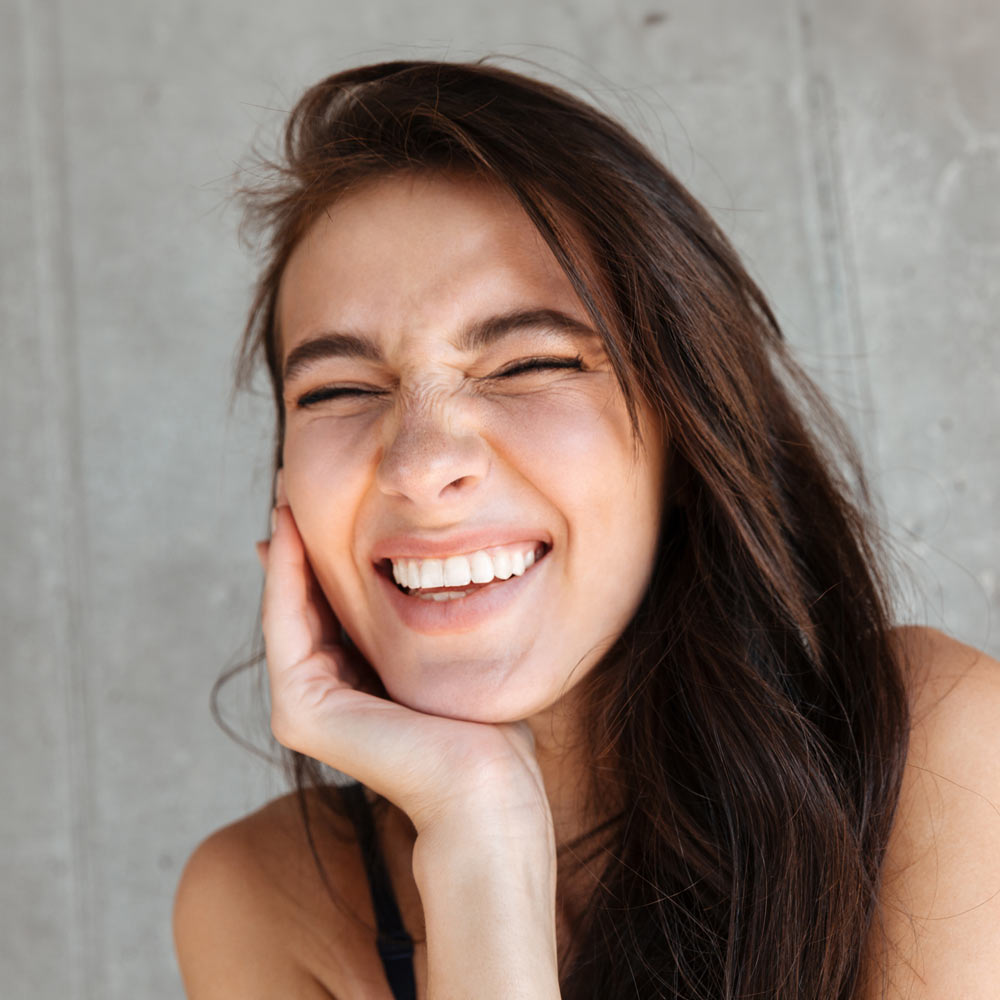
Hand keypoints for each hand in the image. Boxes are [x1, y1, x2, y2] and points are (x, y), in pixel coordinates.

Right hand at [258, 504, 553, 841]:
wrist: (488, 788)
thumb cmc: (485, 729)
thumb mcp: (444, 658)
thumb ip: (418, 626)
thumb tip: (430, 575)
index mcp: (352, 690)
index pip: (330, 610)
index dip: (325, 557)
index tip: (323, 504)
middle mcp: (318, 700)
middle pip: (305, 606)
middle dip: (301, 547)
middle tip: (293, 486)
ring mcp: (302, 709)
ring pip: (290, 610)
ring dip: (286, 552)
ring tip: (287, 494)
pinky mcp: (300, 711)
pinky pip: (289, 624)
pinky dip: (287, 575)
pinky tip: (290, 530)